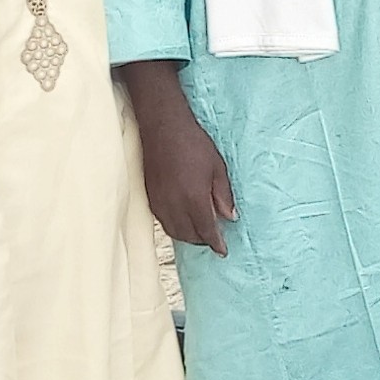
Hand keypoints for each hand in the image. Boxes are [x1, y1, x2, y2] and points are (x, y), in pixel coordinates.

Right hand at [119, 61, 236, 254]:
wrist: (162, 128)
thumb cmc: (193, 144)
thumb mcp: (217, 168)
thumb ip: (223, 196)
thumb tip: (230, 217)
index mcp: (193, 199)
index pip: (206, 231)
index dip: (216, 243)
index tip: (223, 251)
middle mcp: (174, 205)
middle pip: (188, 235)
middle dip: (202, 241)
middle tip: (214, 239)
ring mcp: (159, 202)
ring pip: (174, 231)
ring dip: (188, 236)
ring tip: (200, 232)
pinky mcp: (150, 196)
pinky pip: (163, 221)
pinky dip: (175, 227)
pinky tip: (183, 220)